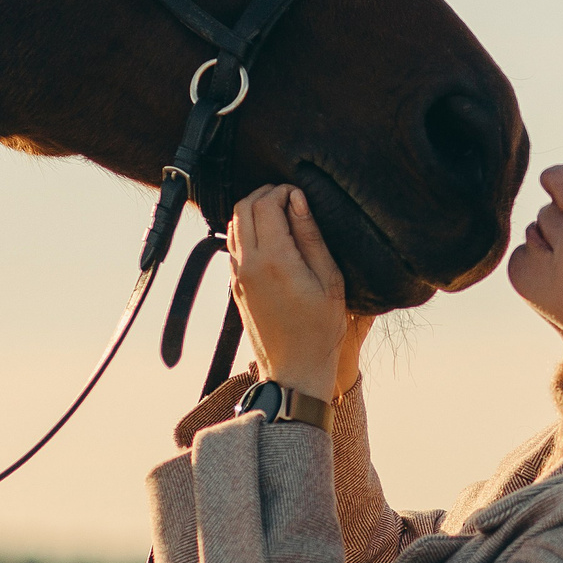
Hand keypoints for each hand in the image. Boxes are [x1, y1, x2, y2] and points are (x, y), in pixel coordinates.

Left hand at [229, 185, 357, 398]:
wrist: (295, 370)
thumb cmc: (321, 329)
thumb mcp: (329, 279)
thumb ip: (311, 236)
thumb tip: (298, 200)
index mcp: (274, 259)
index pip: (266, 203)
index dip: (284, 191)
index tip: (301, 196)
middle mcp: (248, 264)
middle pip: (243, 207)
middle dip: (266, 194)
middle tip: (291, 200)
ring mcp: (237, 276)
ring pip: (233, 224)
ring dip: (253, 211)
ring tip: (281, 216)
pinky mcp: (234, 287)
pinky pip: (233, 246)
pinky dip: (248, 231)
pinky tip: (272, 238)